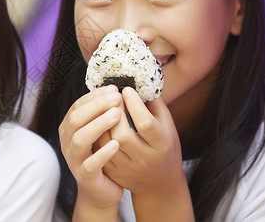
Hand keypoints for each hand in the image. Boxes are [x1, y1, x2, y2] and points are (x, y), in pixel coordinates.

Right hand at [59, 85, 123, 220]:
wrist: (101, 190)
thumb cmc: (102, 155)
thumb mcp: (99, 132)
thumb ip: (101, 114)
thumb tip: (115, 89)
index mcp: (69, 128)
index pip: (77, 106)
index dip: (94, 96)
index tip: (113, 89)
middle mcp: (68, 142)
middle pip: (76, 119)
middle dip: (96, 106)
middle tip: (117, 97)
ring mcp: (74, 160)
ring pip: (80, 139)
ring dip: (98, 125)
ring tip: (117, 115)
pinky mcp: (84, 176)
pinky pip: (90, 164)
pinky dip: (103, 153)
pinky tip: (117, 144)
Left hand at [100, 87, 193, 220]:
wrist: (160, 183)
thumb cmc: (164, 146)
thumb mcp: (167, 125)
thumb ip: (155, 104)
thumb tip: (139, 81)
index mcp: (162, 144)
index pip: (145, 123)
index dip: (133, 104)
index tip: (126, 89)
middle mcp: (145, 159)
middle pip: (123, 134)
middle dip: (114, 112)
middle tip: (111, 97)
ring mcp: (128, 169)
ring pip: (108, 143)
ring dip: (102, 122)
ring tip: (104, 107)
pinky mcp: (115, 174)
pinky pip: (99, 152)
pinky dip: (97, 135)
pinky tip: (98, 123)